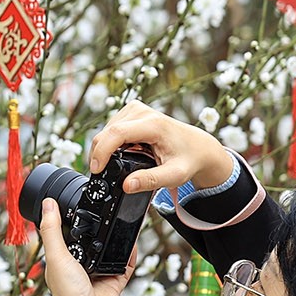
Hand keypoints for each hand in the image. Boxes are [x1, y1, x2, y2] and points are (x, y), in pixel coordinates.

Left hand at [37, 198, 133, 295]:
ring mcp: (98, 274)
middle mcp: (80, 266)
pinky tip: (133, 243)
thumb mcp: (57, 255)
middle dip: (100, 230)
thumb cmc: (67, 295)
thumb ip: (51, 229)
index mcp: (63, 259)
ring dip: (117, 240)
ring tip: (123, 222)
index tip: (84, 204)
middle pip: (92, 242)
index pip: (69, 234)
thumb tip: (47, 204)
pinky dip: (130, 255)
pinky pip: (125, 265)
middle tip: (109, 212)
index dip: (76, 221)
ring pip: (110, 252)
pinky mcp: (114, 283)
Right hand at [85, 101, 232, 202]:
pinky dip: (110, 143)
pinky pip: (111, 128)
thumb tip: (126, 186)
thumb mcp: (174, 175)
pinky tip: (123, 153)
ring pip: (106, 130)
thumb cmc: (188, 160)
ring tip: (118, 164)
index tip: (96, 170)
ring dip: (105, 149)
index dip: (101, 152)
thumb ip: (150, 181)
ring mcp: (136, 109)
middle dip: (99, 154)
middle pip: (107, 131)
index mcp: (154, 124)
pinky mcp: (132, 111)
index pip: (117, 134)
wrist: (198, 147)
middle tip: (103, 174)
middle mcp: (143, 112)